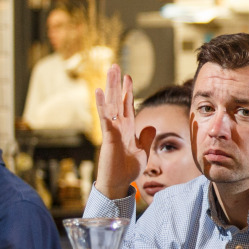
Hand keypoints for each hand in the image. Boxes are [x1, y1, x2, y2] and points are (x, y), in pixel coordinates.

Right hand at [92, 63, 150, 199]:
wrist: (118, 183)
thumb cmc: (127, 168)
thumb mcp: (143, 151)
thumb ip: (146, 138)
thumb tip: (150, 126)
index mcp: (127, 128)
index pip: (127, 105)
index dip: (127, 91)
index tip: (128, 76)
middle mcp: (118, 126)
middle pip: (117, 100)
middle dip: (116, 83)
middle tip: (115, 65)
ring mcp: (112, 130)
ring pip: (110, 104)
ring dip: (110, 87)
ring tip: (109, 70)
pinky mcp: (108, 137)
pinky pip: (105, 118)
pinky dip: (102, 105)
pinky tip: (98, 92)